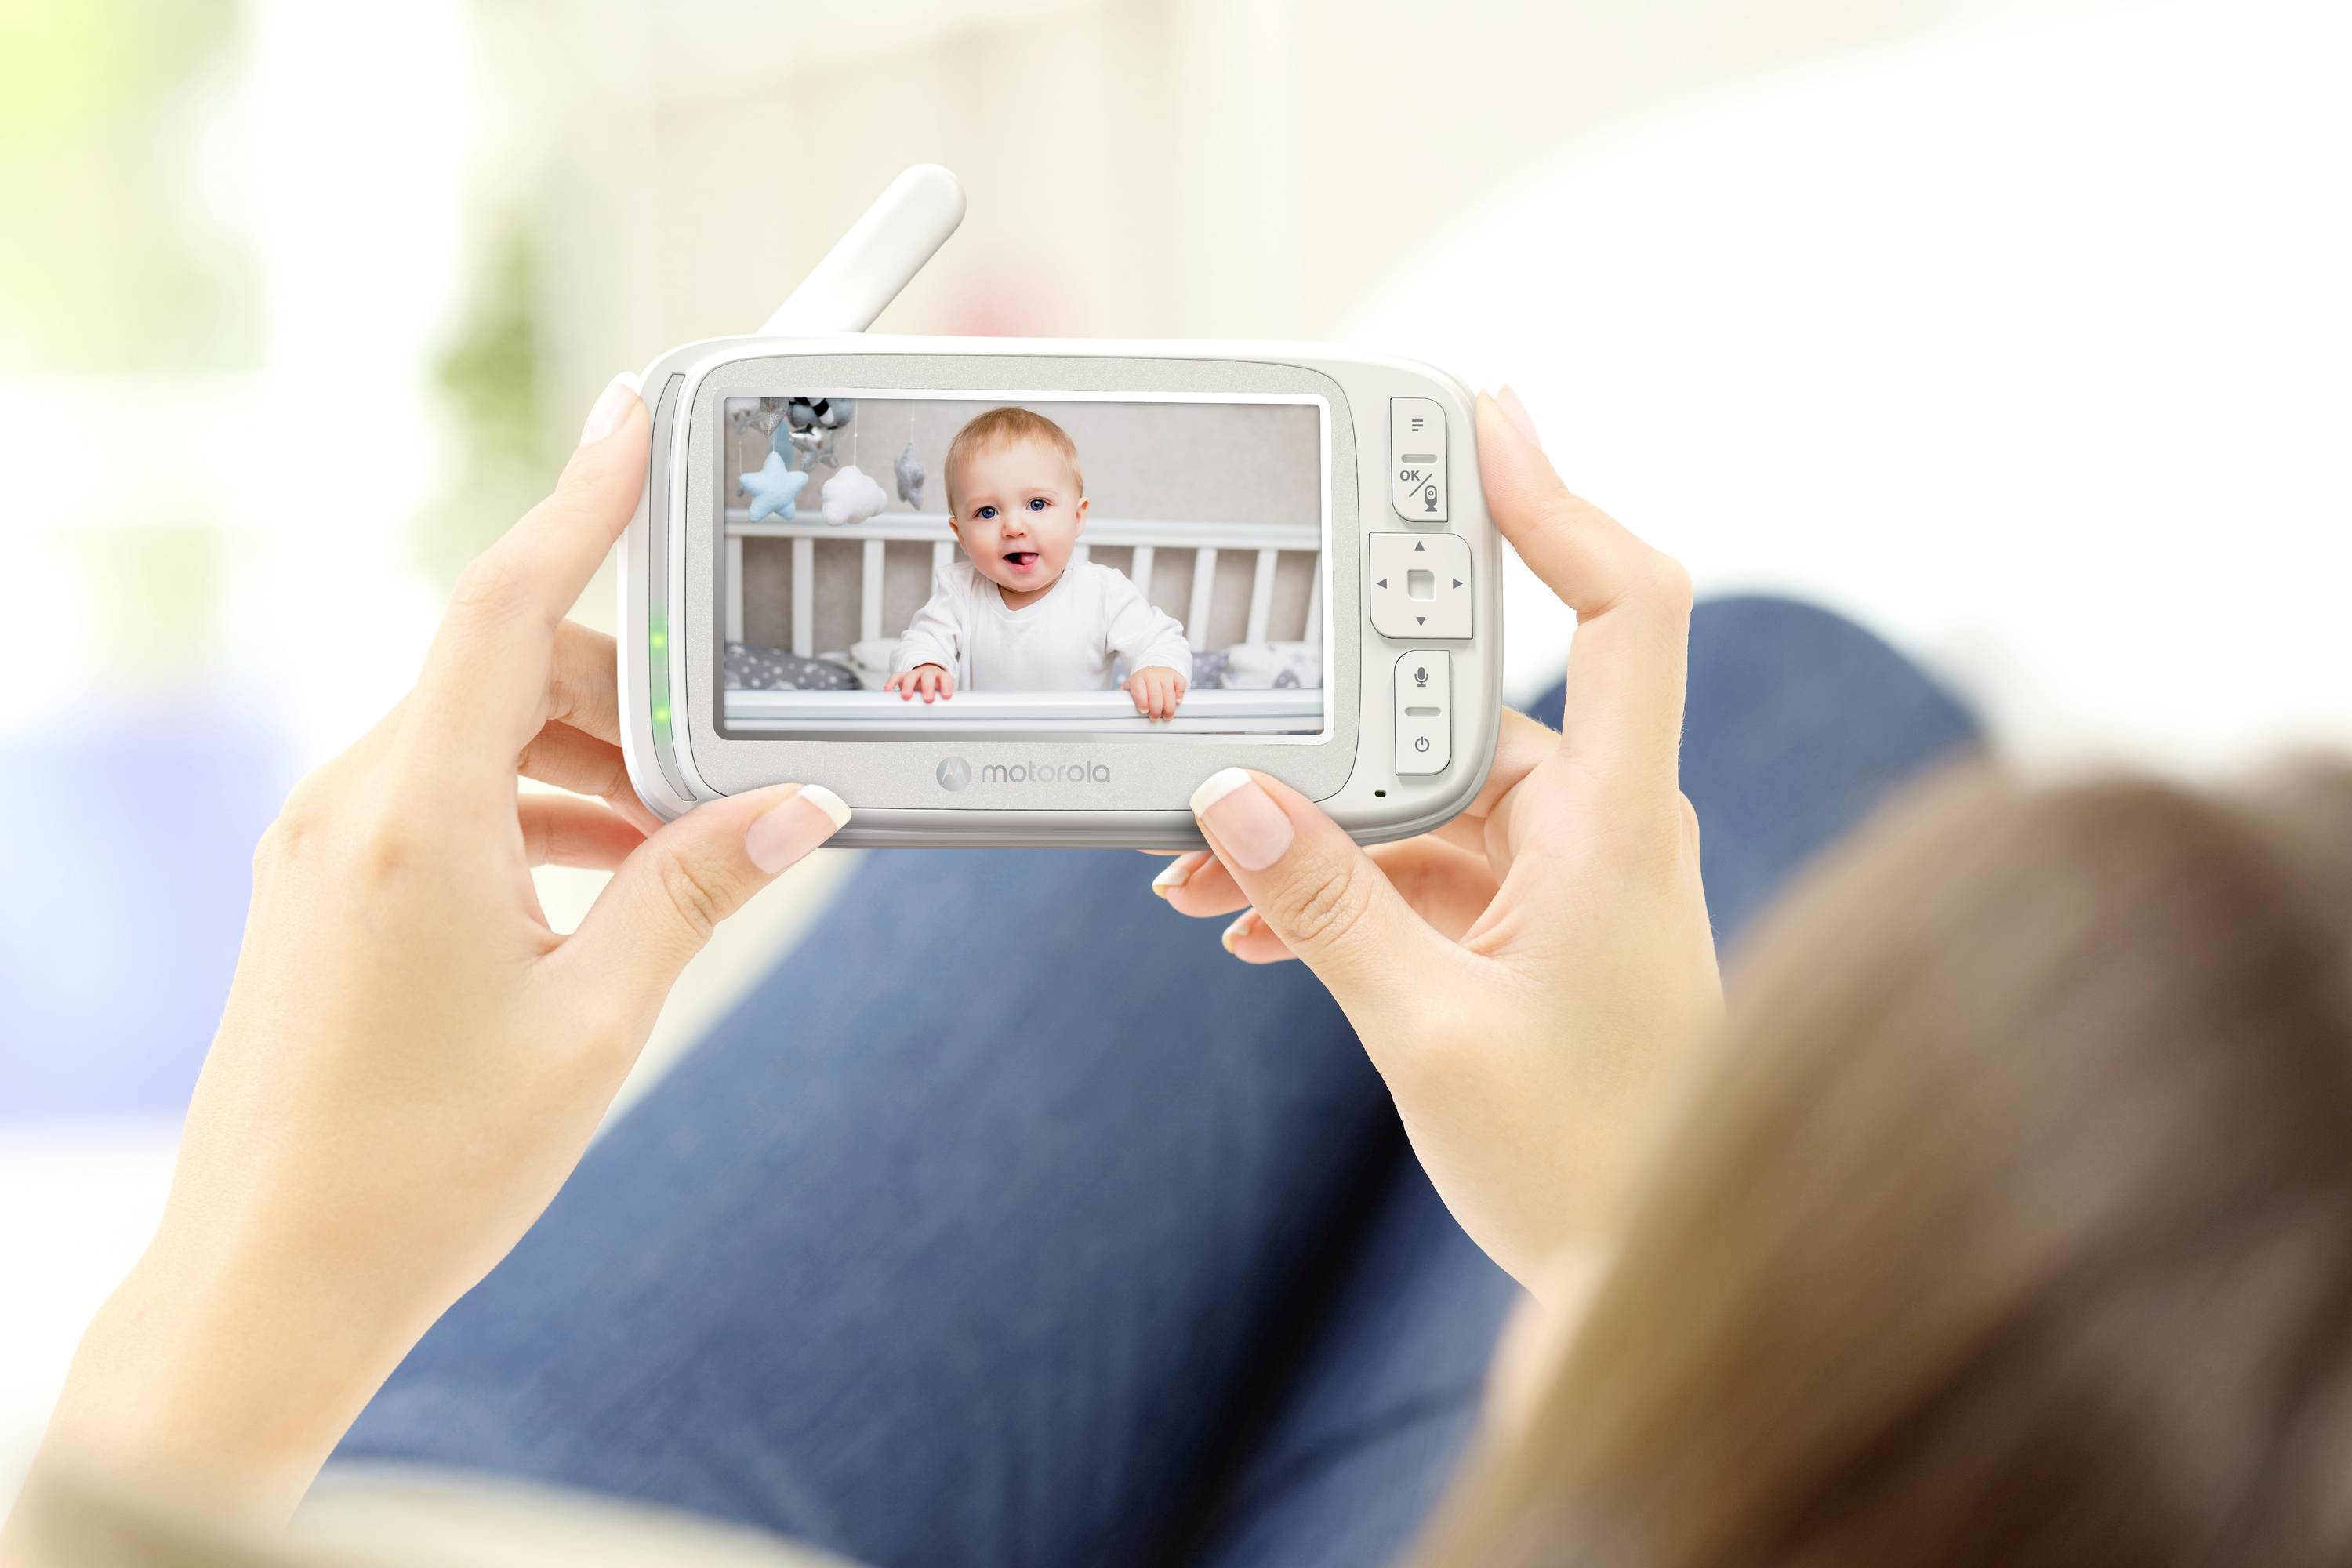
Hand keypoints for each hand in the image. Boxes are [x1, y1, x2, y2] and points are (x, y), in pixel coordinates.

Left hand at [18, 373, 851, 1527]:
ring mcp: (324, 848)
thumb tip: (792, 812)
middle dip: (624, 696)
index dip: (578, 501)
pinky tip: (602, 884)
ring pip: (477, 739)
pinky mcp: (324, 892)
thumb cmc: (423, 1167)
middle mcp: (351, 807)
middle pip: (505, 673)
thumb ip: (695, 891)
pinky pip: (441, 800)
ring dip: (584, 766)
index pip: (501, 607)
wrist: (270, 1284)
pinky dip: (530, 813)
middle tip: (724, 766)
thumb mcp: (597, 1021)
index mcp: (413, 818)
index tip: (633, 416)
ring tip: (674, 851)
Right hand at [885, 663, 953, 700]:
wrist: (928, 673)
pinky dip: (891, 682)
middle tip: (928, 699)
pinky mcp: (904, 676)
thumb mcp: (941, 692)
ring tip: (906, 696)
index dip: (946, 686)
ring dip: (909, 686)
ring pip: (911, 676)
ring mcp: (915, 674)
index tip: (946, 696)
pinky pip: (897, 676)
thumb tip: (946, 717)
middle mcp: (928, 673)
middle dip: (928, 687)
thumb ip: (942, 701)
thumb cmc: (936, 686)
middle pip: (928, 677)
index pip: (945, 678)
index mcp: (940, 676)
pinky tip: (888, 690)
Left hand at [1126, 664, 1186, 720]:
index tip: (1144, 711)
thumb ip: (1124, 698)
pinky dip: (1179, 695)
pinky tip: (1176, 702)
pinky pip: (1181, 685)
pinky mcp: (1176, 675)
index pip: (1140, 690)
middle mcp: (1152, 674)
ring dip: (1169, 708)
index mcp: (1138, 678)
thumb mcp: (1130, 689)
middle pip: (1156, 694)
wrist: (1152, 671)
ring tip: (1167, 716)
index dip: (1142, 702)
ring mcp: (1165, 674)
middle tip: (1155, 718)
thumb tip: (1118, 712)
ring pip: (1169, 692)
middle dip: (1156, 709)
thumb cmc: (1141, 684)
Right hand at [1148, 391, 1720, 1290]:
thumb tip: (1229, 795)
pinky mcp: (1533, 923)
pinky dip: (1340, 883)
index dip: (1558, 499)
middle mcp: (1607, 828)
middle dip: (1327, 732)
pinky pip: (1424, 864)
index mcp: (1620, 828)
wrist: (1634, 1275)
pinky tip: (1245, 925)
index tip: (1480, 420)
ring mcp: (1570, 875)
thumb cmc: (1579, 1168)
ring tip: (1199, 880)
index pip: (1628, 608)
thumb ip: (1322, 904)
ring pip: (1426, 798)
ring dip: (1314, 829)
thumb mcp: (1425, 1030)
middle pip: (1465, 708)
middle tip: (1218, 739)